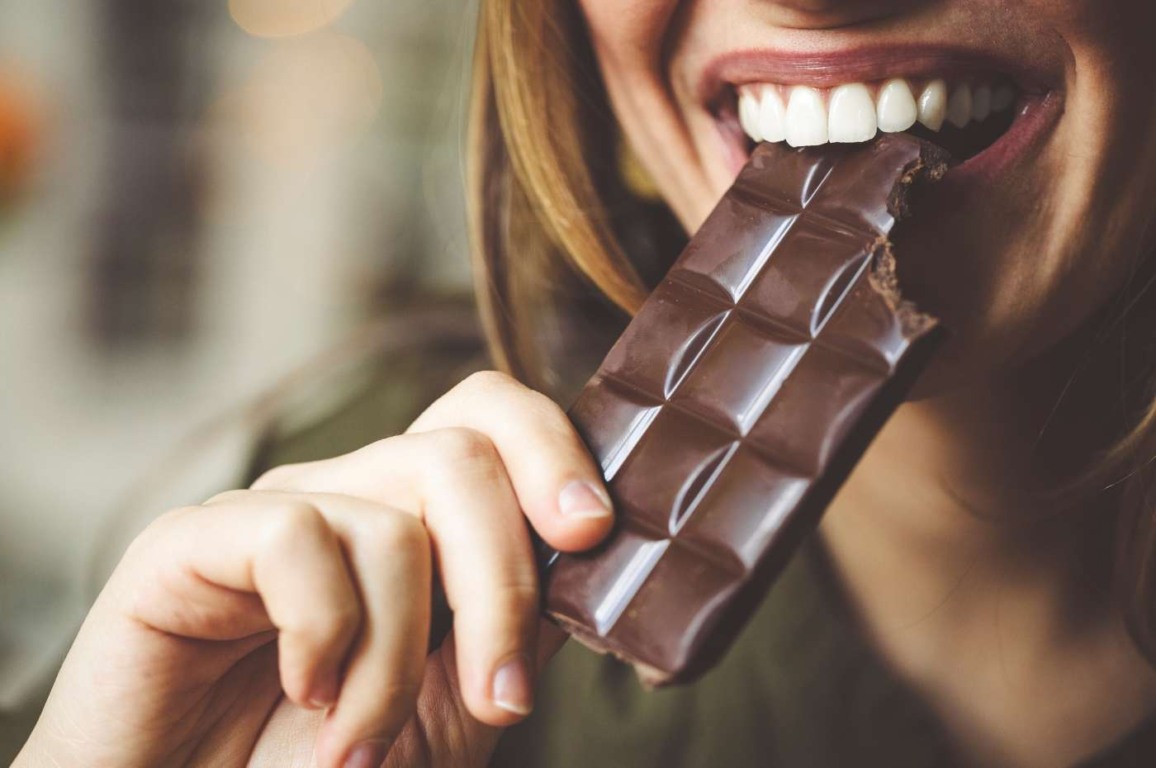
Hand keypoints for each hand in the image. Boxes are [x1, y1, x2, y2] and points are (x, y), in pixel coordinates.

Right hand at [16, 372, 613, 767]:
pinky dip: (323, 634)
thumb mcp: (454, 706)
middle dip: (503, 586)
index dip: (551, 451)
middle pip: (461, 456)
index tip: (592, 533)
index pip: (489, 418)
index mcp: (413, 522)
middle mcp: (347, 498)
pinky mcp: (189, 540)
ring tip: (363, 746)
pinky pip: (296, 536)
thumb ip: (518, 623)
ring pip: (393, 518)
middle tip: (502, 701)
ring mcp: (272, 512)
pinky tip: (303, 693)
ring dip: (400, 659)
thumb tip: (591, 556)